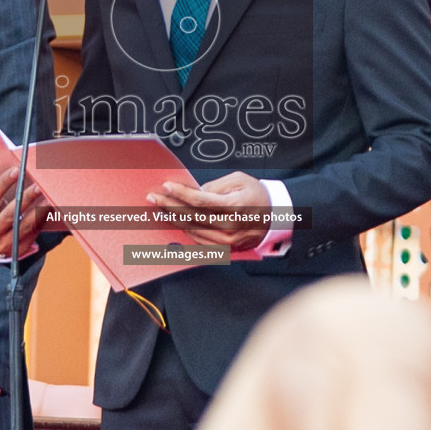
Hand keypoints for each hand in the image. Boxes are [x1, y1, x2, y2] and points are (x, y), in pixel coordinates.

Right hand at [0, 166, 50, 255]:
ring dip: (38, 210)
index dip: (3, 183)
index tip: (17, 170)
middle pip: (9, 213)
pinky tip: (50, 208)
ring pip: (24, 225)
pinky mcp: (18, 249)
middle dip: (25, 198)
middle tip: (38, 185)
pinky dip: (43, 219)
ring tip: (48, 197)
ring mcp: (4, 243)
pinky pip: (34, 232)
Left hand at [149, 171, 270, 250]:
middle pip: (191, 216)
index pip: (199, 200)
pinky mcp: (227, 248)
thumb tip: (193, 192)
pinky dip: (187, 231)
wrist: (276, 215)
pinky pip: (200, 241)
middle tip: (154, 198)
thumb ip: (214, 187)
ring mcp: (228, 240)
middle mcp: (230, 226)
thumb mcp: (239, 180)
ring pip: (193, 230)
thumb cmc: (258, 195)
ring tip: (162, 209)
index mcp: (233, 206)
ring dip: (174, 219)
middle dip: (169, 206)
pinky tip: (178, 222)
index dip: (180, 193)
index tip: (166, 186)